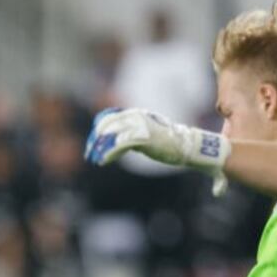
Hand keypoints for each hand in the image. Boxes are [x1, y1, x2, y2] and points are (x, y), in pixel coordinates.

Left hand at [85, 108, 230, 192]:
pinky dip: (109, 154)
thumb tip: (116, 142)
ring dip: (100, 148)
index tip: (91, 143)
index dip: (99, 130)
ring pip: (111, 135)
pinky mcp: (142, 138)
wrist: (187, 146)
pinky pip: (119, 145)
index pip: (110, 118)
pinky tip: (102, 161)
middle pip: (107, 125)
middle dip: (95, 139)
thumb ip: (131, 136)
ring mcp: (139, 126)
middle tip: (89, 152)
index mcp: (136, 114)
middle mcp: (136, 117)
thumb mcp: (145, 135)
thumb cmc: (168, 143)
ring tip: (94, 158)